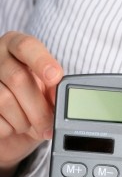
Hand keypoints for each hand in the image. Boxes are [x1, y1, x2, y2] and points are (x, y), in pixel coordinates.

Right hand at [0, 31, 62, 176]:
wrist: (10, 131)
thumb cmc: (33, 108)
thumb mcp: (48, 98)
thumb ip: (55, 91)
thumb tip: (62, 93)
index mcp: (18, 50)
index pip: (27, 45)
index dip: (41, 60)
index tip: (55, 77)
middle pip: (19, 80)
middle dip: (38, 109)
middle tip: (47, 126)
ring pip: (4, 101)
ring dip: (23, 122)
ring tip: (29, 126)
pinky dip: (8, 130)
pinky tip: (11, 129)